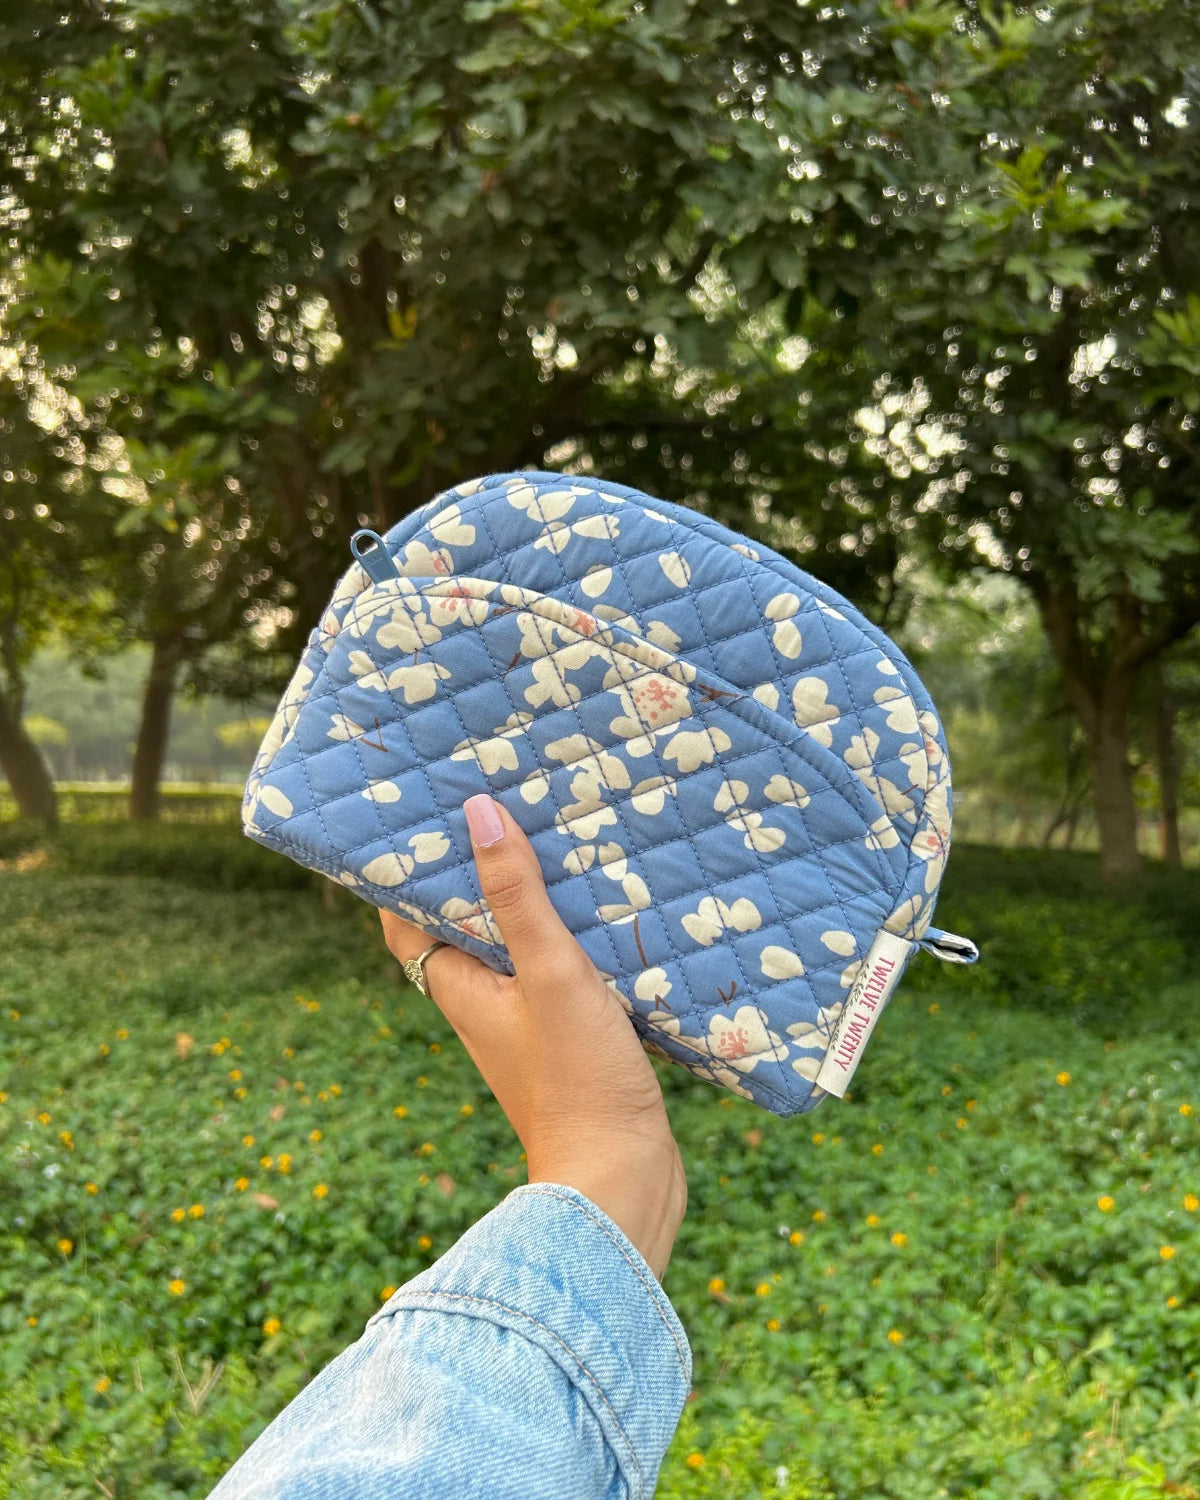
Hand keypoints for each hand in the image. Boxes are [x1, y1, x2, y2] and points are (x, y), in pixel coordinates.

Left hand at [379, 793, 686, 1279]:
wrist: (622, 1182)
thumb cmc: (577, 1080)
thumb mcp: (549, 974)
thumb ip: (517, 897)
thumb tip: (477, 812)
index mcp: (459, 988)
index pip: (405, 918)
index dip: (404, 868)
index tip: (419, 813)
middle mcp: (483, 1004)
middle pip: (463, 924)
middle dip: (475, 871)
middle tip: (499, 804)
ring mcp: (527, 1024)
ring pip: (515, 945)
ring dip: (528, 899)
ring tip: (555, 836)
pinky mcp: (569, 1039)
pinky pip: (558, 970)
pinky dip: (570, 934)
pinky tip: (607, 906)